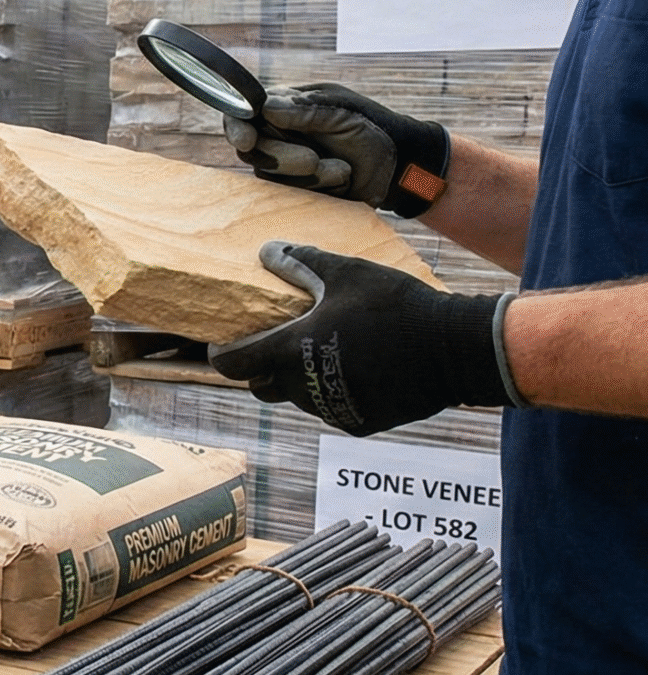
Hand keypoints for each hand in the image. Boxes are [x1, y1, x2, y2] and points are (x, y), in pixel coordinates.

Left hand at [207, 243, 521, 435]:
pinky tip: (357, 370)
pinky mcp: (357, 424)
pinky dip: (334, 393)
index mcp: (290, 352)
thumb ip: (301, 263)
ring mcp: (330, 410)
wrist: (452, 349)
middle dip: (262, 369)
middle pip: (261, 386)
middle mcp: (303, 388)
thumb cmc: (395, 306)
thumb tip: (266, 250)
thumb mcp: (346, 274)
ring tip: (324, 352)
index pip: (233, 365)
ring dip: (300, 381)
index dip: (223, 356)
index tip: (224, 345)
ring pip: (297, 399)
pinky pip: (331, 410)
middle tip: (278, 345)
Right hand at [222, 83, 451, 217]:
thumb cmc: (373, 128)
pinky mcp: (295, 189)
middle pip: (251, 148)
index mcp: (284, 107)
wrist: (400, 165)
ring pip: (268, 173)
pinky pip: (287, 192)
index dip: (237, 126)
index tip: (247, 139)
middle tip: (313, 158)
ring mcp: (284, 163)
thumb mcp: (343, 112)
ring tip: (342, 169)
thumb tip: (265, 108)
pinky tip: (341, 178)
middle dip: (281, 156)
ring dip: (307, 174)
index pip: (243, 113)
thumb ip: (305, 110)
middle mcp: (277, 135)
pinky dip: (317, 186)